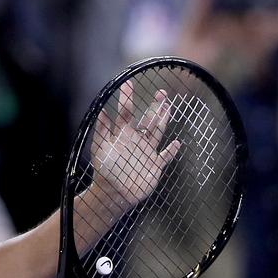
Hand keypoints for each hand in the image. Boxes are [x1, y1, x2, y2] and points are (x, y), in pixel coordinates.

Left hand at [90, 81, 180, 208]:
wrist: (112, 194)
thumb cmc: (104, 171)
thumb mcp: (100, 149)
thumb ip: (102, 131)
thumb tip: (100, 111)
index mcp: (123, 135)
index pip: (126, 112)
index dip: (127, 98)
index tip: (128, 83)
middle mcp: (136, 141)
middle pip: (148, 119)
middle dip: (155, 106)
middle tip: (162, 92)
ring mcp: (147, 152)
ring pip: (158, 132)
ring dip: (163, 120)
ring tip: (168, 107)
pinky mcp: (155, 166)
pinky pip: (165, 156)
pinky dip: (171, 150)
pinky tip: (177, 143)